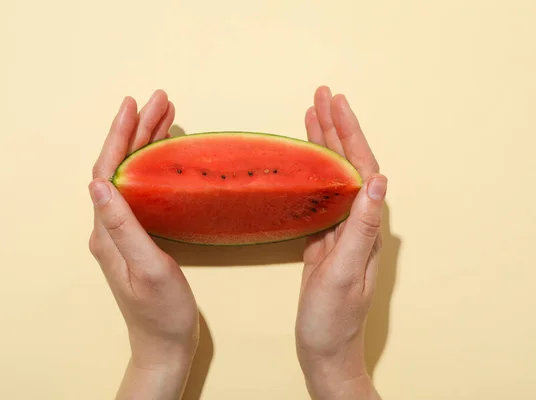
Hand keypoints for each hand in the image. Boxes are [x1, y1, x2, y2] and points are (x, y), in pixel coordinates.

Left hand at [88, 91, 198, 398]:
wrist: (164, 343)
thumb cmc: (160, 311)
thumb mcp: (146, 267)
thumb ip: (123, 225)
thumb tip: (98, 182)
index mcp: (107, 231)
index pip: (108, 171)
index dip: (119, 136)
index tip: (133, 106)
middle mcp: (110, 227)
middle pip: (121, 166)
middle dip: (138, 131)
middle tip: (160, 101)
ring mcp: (124, 231)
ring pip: (133, 175)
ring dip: (147, 144)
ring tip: (166, 117)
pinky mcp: (140, 236)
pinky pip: (145, 189)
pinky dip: (156, 166)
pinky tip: (168, 156)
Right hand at [295, 87, 385, 398]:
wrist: (323, 347)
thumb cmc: (333, 317)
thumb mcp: (345, 272)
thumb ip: (362, 227)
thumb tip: (378, 180)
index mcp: (365, 224)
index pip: (361, 167)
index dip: (349, 133)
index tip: (335, 104)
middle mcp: (356, 221)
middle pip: (347, 164)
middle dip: (335, 128)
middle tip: (321, 95)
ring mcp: (338, 228)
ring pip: (331, 175)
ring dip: (322, 144)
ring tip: (311, 114)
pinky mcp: (322, 238)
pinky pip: (316, 194)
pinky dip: (308, 171)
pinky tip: (300, 160)